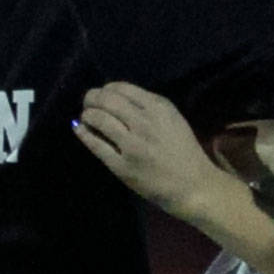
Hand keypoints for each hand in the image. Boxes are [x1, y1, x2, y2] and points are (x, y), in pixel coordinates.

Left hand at [75, 82, 231, 218]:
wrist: (194, 186)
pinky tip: (80, 129)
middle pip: (106, 100)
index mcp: (159, 108)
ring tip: (86, 118)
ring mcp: (132, 145)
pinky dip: (84, 134)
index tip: (101, 95)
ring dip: (87, 115)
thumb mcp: (172, 119)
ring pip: (98, 119)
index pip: (121, 88)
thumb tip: (113, 97)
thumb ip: (147, 107)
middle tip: (87, 104)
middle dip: (91, 99)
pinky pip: (96, 145)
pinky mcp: (122, 166)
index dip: (104, 89)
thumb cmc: (184, 152)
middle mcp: (144, 122)